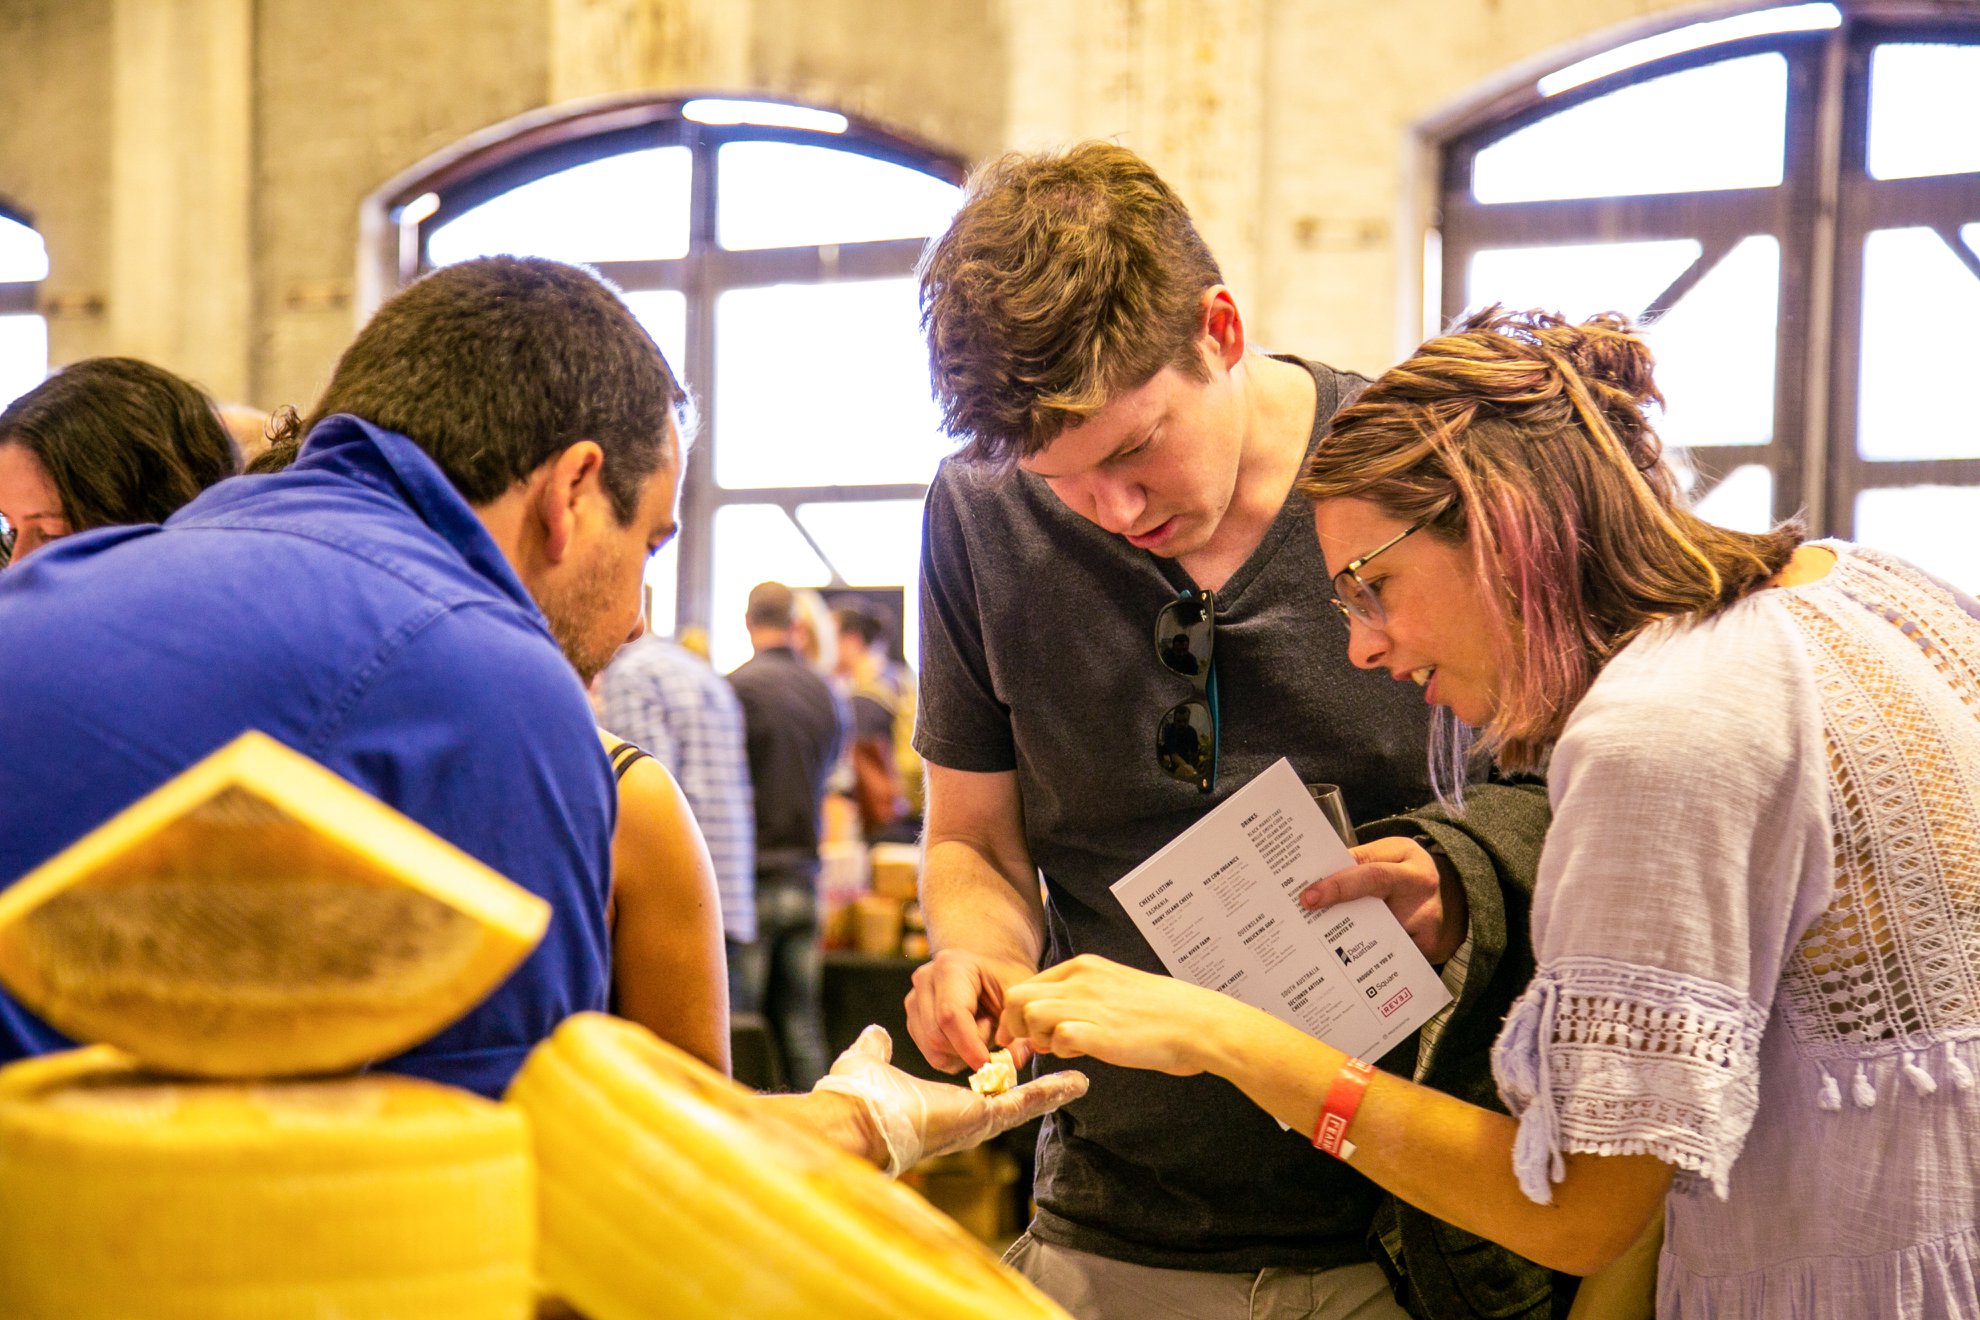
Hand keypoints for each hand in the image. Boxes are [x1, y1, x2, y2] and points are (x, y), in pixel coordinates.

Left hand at [813, 1025, 1086, 1175]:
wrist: (853, 1118)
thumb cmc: (856, 1097)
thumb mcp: (871, 1060)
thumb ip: (877, 1048)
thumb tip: (877, 1033)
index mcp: (940, 1104)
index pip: (975, 1088)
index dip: (993, 1067)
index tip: (1011, 1052)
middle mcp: (961, 1116)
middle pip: (1006, 1099)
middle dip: (1032, 1088)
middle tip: (1059, 1073)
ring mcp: (975, 1120)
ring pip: (1021, 1103)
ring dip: (1050, 1092)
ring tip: (1078, 1080)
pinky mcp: (983, 1118)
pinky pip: (1023, 1104)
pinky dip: (1050, 1092)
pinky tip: (1074, 1083)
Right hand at [904, 948, 1036, 1072]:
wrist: (988, 966)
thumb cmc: (1003, 977)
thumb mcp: (1016, 995)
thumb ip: (1015, 1026)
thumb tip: (1014, 1060)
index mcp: (950, 967)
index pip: (950, 1015)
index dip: (968, 1045)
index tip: (988, 1063)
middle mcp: (925, 980)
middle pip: (937, 1036)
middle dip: (968, 1048)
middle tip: (991, 1031)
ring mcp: (914, 1000)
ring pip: (932, 1049)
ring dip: (961, 1054)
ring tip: (979, 1030)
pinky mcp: (913, 1019)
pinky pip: (931, 1054)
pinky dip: (953, 1056)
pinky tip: (967, 1037)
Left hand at [997, 955, 1239, 1076]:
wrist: (1196, 1022)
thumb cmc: (1162, 1011)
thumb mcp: (1115, 987)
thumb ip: (1083, 995)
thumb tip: (1054, 1017)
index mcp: (1084, 966)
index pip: (1029, 984)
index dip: (1019, 1012)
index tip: (1020, 1032)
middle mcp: (1080, 980)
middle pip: (1017, 997)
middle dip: (1015, 1025)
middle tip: (1031, 1044)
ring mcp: (1088, 1003)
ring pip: (1030, 1015)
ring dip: (1039, 1037)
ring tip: (1065, 1047)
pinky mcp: (1098, 1031)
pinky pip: (1057, 1039)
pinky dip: (1062, 1051)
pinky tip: (1084, 1053)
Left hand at [1299, 835, 1467, 964]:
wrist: (1456, 897)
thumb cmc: (1410, 872)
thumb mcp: (1392, 853)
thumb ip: (1361, 860)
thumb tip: (1320, 874)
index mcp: (1411, 869)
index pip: (1372, 876)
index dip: (1339, 887)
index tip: (1308, 898)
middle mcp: (1423, 901)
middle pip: (1373, 915)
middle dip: (1335, 922)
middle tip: (1301, 926)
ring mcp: (1428, 929)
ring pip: (1378, 942)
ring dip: (1345, 945)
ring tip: (1313, 945)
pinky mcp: (1429, 952)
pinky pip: (1390, 958)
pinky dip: (1366, 961)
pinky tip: (1342, 966)